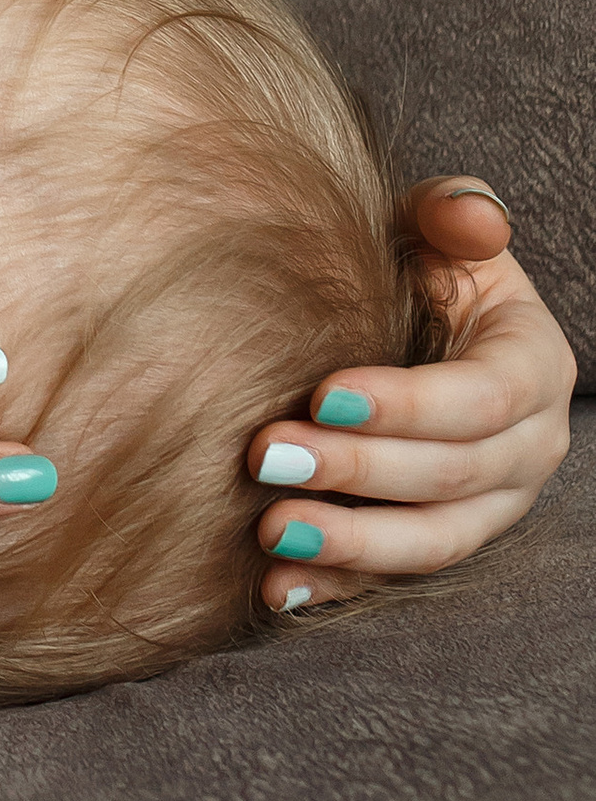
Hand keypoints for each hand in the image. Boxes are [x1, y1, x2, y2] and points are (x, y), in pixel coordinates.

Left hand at [247, 182, 576, 607]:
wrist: (411, 324)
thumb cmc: (420, 268)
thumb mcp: (436, 229)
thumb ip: (451, 213)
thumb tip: (473, 217)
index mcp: (532, 366)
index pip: (483, 399)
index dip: (409, 403)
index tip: (323, 395)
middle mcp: (526, 448)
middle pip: (452, 476)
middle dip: (360, 470)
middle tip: (268, 454)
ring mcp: (489, 506)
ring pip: (434, 541)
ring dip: (353, 543)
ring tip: (273, 529)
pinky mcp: (439, 540)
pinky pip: (399, 578)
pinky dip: (340, 587)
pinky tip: (278, 588)